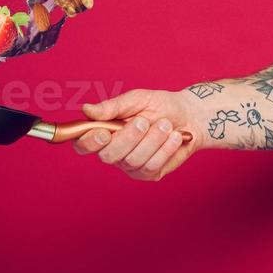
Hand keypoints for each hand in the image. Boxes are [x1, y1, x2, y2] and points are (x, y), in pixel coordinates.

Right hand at [72, 88, 201, 181]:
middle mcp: (114, 152)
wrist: (189, 116)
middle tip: (144, 121)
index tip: (105, 132)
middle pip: (108, 156)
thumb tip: (87, 110)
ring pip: (133, 160)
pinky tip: (175, 137)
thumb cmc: (160, 106)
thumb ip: (112, 107)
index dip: (90, 142)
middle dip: (128, 138)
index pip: (83, 145)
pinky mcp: (149, 173)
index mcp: (104, 132)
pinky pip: (152, 165)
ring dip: (153, 139)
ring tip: (166, 124)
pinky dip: (166, 148)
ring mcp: (131, 165)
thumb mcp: (137, 99)